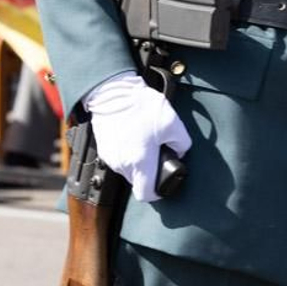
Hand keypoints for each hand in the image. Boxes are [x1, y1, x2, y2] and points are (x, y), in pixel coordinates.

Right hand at [83, 71, 191, 201]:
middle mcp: (123, 164)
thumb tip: (180, 151)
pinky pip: (119, 160)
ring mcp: (110, 158)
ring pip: (128, 171)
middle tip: (157, 154)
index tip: (164, 181)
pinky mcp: (104, 149)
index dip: (158, 192)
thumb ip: (182, 143)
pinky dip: (128, 153)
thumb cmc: (139, 106)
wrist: (112, 91)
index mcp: (140, 162)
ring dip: (138, 162)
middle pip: (138, 182)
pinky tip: (134, 137)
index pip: (146, 194)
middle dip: (149, 172)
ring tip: (145, 142)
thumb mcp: (172, 122)